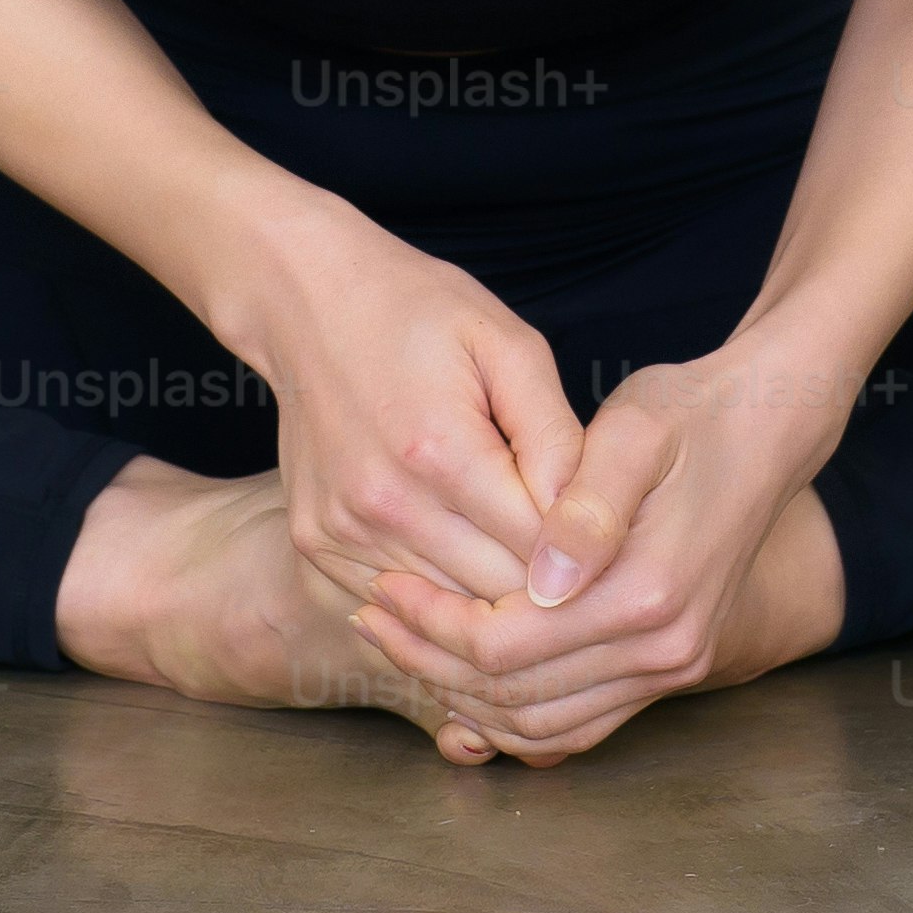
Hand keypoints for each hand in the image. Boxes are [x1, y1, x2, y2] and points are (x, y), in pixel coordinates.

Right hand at [228, 199, 586, 612]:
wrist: (307, 300)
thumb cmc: (419, 311)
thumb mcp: (509, 345)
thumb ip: (555, 436)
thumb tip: (587, 519)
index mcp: (441, 452)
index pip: (542, 551)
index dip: (585, 550)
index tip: (605, 534)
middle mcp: (385, 505)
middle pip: (497, 596)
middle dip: (547, 586)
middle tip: (576, 560)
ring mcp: (343, 531)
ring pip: (448, 613)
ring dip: (492, 599)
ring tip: (523, 562)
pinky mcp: (315, 545)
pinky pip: (396, 605)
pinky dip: (436, 595)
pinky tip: (461, 558)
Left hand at [341, 342, 850, 763]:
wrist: (766, 430)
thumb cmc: (688, 416)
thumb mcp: (634, 434)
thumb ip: (586, 508)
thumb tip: (542, 582)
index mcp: (647, 592)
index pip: (508, 645)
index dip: (432, 625)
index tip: (382, 586)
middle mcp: (665, 649)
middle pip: (518, 697)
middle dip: (432, 663)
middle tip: (373, 617)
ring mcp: (673, 669)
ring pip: (545, 726)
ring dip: (466, 698)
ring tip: (406, 646)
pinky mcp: (670, 671)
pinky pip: (579, 725)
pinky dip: (516, 717)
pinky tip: (466, 681)